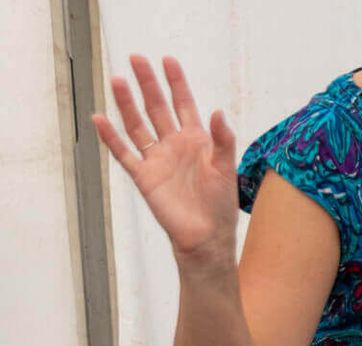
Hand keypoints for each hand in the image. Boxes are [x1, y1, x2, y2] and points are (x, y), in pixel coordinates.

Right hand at [91, 55, 237, 264]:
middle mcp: (174, 144)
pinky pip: (124, 153)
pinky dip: (111, 137)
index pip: (184, 104)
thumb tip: (218, 111)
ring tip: (117, 80)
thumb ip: (223, 140)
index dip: (176, 82)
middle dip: (148, 84)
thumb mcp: (226, 168)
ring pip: (137, 125)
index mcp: (196, 140)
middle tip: (136, 59)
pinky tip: (100, 119)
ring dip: (127, 104)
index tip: (168, 60)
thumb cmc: (220, 204)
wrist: (206, 236)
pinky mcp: (144, 176)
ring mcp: (157, 159)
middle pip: (157, 107)